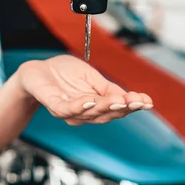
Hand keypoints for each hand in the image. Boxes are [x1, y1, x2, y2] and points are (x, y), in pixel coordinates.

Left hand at [18, 54, 152, 125]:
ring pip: (90, 113)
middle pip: (107, 114)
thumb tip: (131, 97)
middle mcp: (84, 112)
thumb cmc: (63, 74)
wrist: (36, 71)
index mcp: (95, 105)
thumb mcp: (91, 77)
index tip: (148, 101)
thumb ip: (107, 88)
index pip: (116, 107)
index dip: (132, 105)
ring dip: (106, 107)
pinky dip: (80, 106)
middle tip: (139, 101)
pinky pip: (67, 108)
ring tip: (121, 100)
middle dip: (124, 107)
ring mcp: (69, 110)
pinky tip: (90, 100)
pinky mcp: (53, 104)